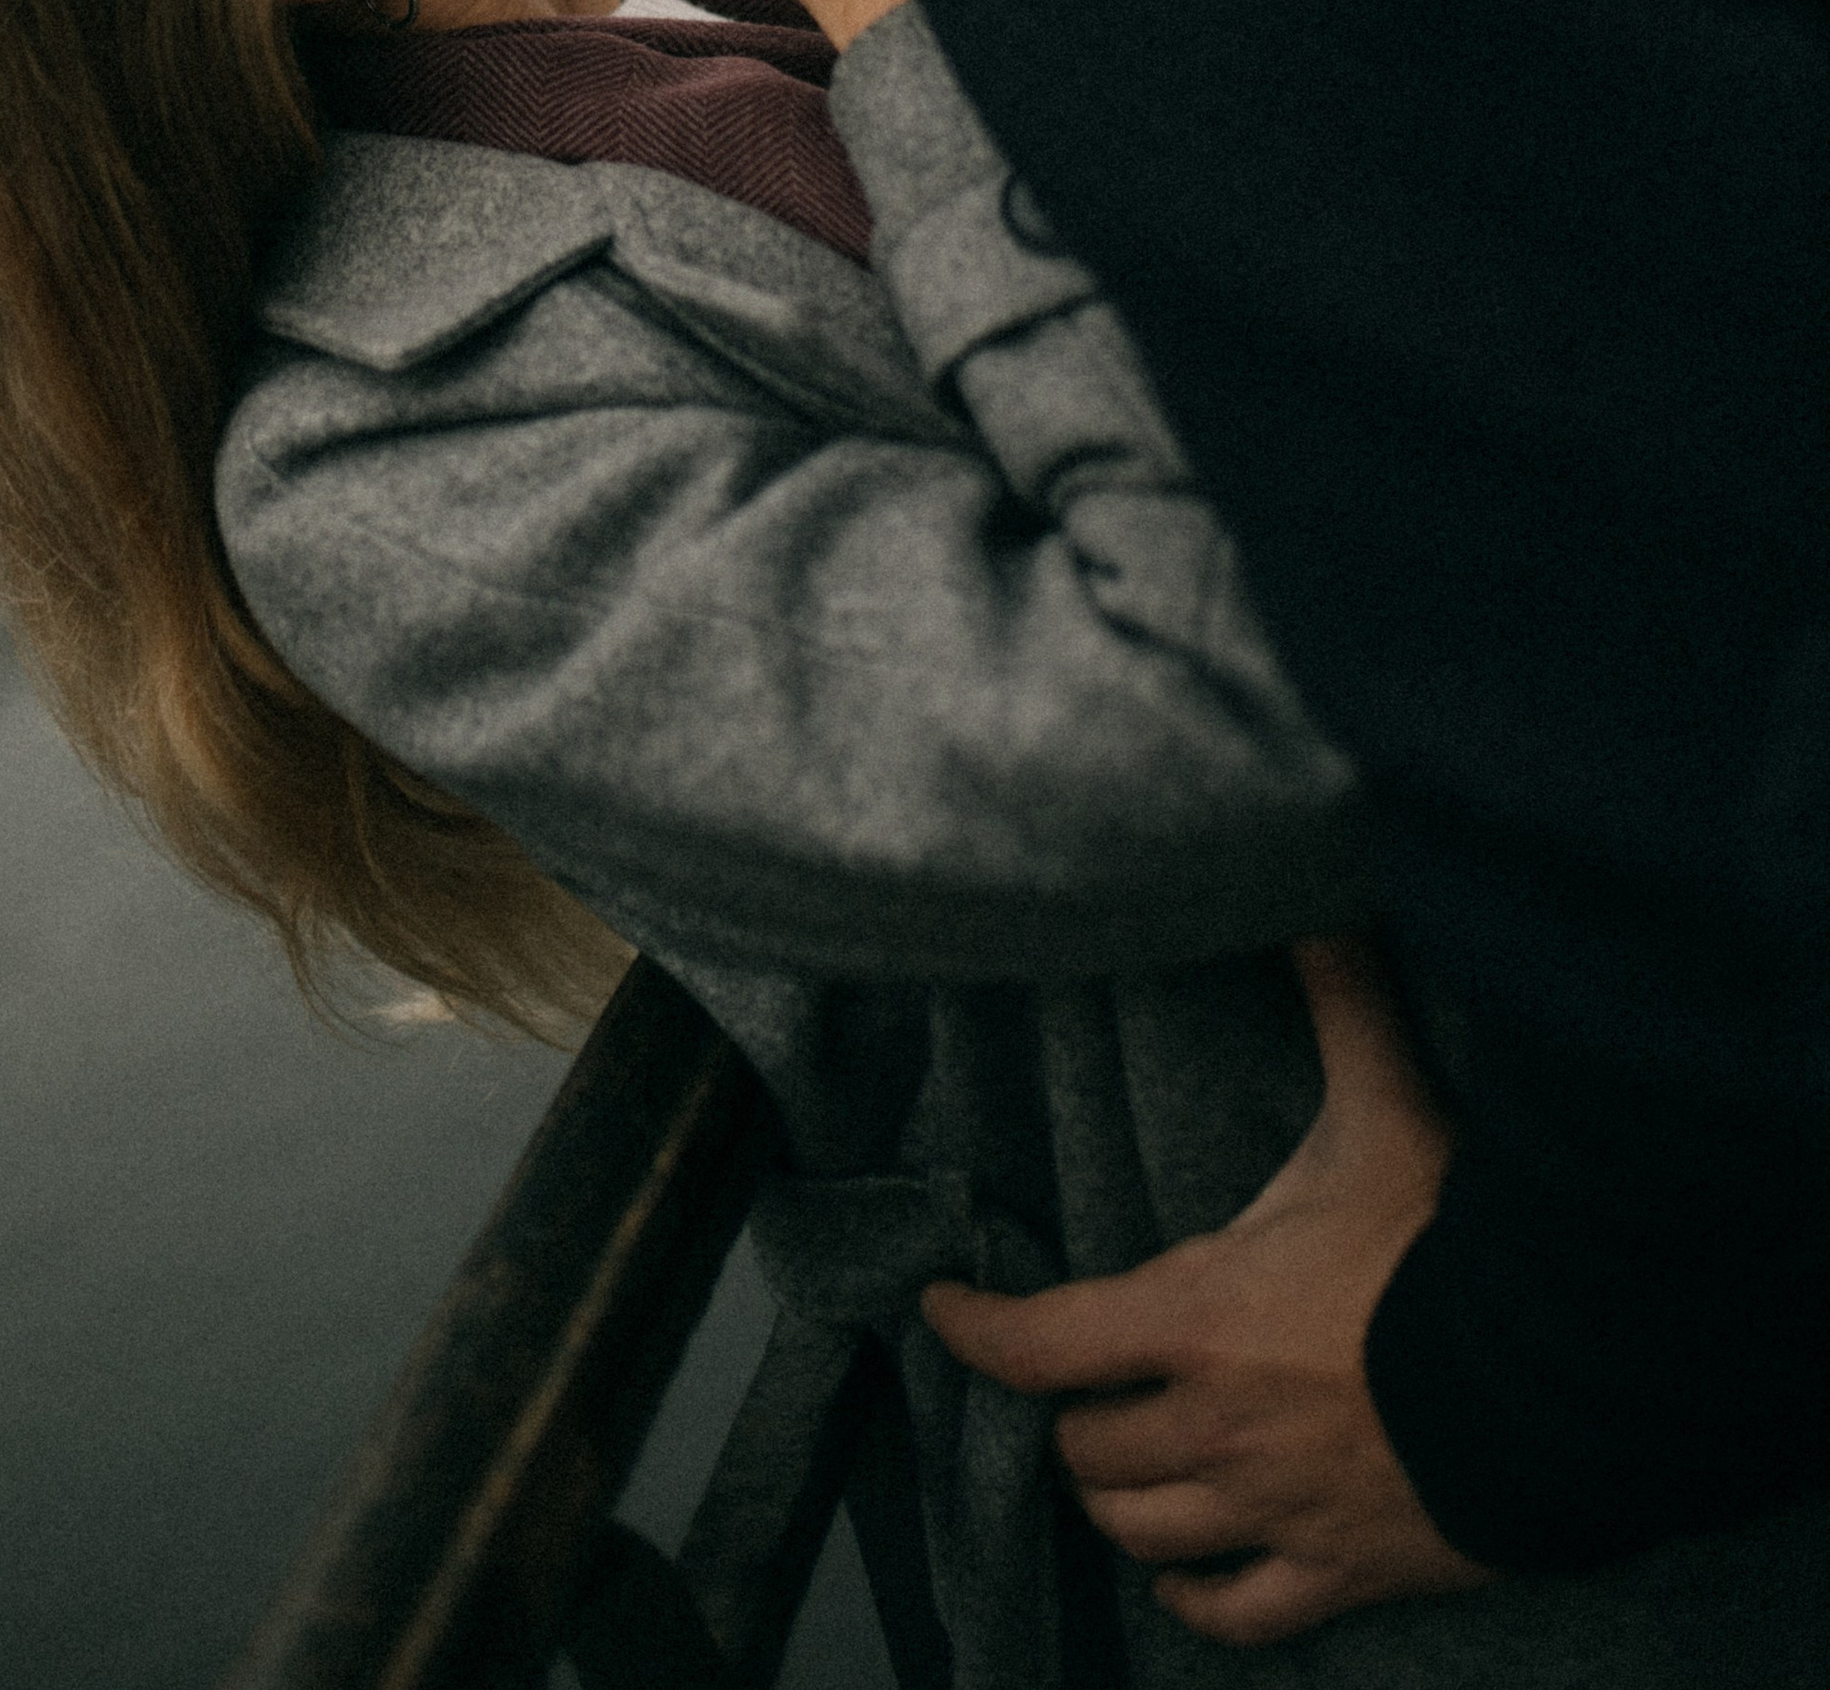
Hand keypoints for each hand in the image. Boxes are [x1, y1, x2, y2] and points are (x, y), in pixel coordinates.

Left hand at [922, 938, 1492, 1645]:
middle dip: (1067, 1416)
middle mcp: (1216, 1425)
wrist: (1566, 1380)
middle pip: (1085, 1450)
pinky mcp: (1340, 1572)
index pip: (1041, 1342)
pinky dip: (1196, 1598)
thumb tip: (1308, 895)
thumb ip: (1337, 999)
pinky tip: (1184, 1574)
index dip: (974, 1328)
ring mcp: (1274, 1508)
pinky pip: (1236, 1613)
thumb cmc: (1455, 1247)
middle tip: (1071, 1383)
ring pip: (1142, 1535)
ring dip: (1117, 1502)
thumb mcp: (1387, 1107)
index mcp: (1200, 1317)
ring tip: (1115, 1465)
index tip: (942, 1308)